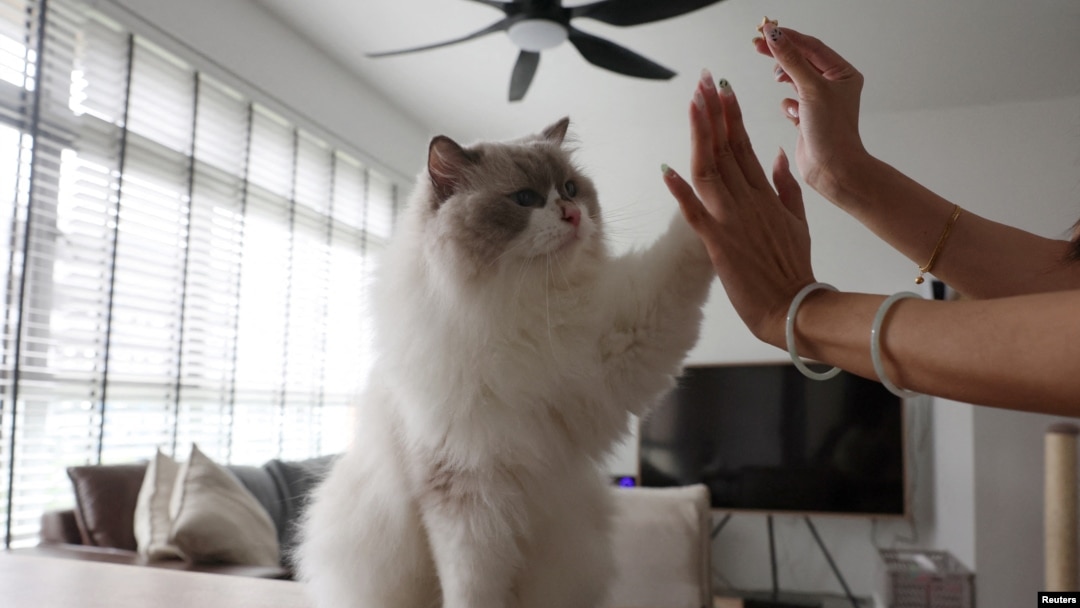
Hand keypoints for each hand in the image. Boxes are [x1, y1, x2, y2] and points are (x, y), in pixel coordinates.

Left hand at [662, 72, 815, 346]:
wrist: (792, 306)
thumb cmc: (793, 267)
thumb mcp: (799, 220)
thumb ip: (787, 185)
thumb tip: (778, 154)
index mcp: (766, 194)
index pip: (744, 147)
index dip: (731, 117)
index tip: (722, 90)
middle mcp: (748, 201)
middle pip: (726, 150)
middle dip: (714, 113)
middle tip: (703, 82)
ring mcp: (733, 220)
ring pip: (711, 171)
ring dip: (700, 136)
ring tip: (692, 105)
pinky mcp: (718, 243)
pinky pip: (695, 213)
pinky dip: (681, 191)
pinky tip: (667, 168)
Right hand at [754, 23, 868, 199]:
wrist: (831, 169)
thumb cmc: (831, 131)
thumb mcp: (810, 88)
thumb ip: (790, 60)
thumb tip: (774, 35)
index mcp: (843, 73)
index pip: (811, 47)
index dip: (788, 38)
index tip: (765, 31)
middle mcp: (834, 85)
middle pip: (802, 60)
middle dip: (781, 54)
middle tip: (757, 45)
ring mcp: (820, 101)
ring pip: (795, 79)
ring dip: (785, 78)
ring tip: (777, 79)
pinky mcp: (808, 117)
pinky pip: (791, 101)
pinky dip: (787, 104)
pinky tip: (791, 113)